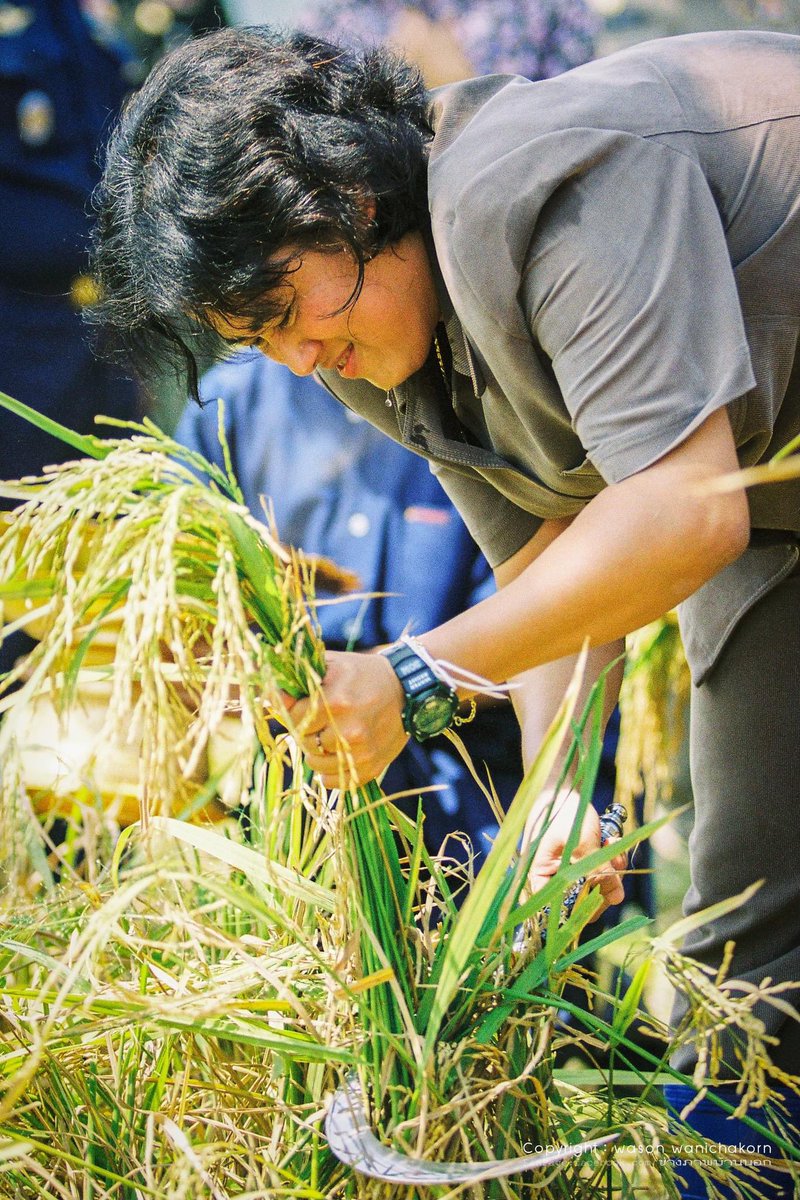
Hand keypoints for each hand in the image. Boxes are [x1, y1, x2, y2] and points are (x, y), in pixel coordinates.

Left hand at [283, 650, 407, 787]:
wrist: (406, 690)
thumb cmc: (362, 675)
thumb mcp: (332, 667)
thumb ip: (299, 682)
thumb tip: (267, 696)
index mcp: (336, 701)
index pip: (294, 717)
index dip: (296, 712)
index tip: (305, 706)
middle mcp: (349, 730)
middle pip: (304, 741)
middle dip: (306, 731)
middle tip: (320, 721)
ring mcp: (361, 752)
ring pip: (316, 765)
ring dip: (316, 753)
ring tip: (329, 737)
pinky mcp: (371, 768)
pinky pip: (333, 782)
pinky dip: (329, 773)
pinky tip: (336, 755)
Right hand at [524, 789, 626, 917]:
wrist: (563, 791)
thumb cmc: (563, 813)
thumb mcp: (581, 841)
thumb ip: (596, 870)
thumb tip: (617, 897)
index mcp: (540, 879)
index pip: (559, 911)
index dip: (582, 910)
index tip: (602, 897)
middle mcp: (552, 882)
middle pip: (581, 904)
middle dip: (603, 888)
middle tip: (615, 869)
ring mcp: (567, 874)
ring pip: (595, 890)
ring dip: (611, 874)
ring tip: (613, 850)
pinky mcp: (579, 865)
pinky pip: (599, 875)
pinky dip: (609, 863)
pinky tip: (611, 844)